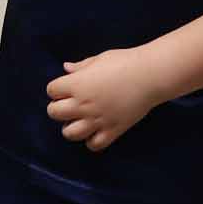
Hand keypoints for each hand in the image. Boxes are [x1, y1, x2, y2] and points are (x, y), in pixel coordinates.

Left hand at [47, 48, 163, 152]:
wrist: (151, 75)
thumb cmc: (125, 62)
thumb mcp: (100, 59)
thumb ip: (81, 67)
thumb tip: (66, 68)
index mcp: (77, 84)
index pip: (51, 90)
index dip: (58, 89)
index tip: (68, 87)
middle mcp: (83, 104)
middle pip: (54, 112)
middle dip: (59, 108)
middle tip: (71, 104)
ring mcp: (97, 120)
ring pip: (69, 133)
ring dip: (71, 127)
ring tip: (80, 120)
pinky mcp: (112, 130)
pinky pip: (93, 145)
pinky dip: (91, 140)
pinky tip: (97, 130)